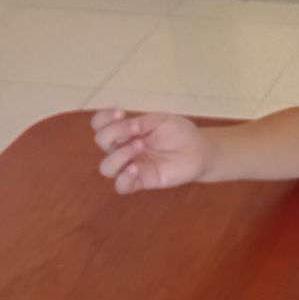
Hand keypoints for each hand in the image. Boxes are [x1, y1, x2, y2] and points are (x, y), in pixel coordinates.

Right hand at [91, 109, 210, 193]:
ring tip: (139, 147)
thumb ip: (140, 122)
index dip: (103, 118)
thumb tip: (124, 126)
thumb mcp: (160, 120)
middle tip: (137, 131)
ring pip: (106, 167)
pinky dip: (124, 178)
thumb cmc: (179, 132)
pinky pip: (121, 186)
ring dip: (118, 156)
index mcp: (125, 130)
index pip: (100, 124)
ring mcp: (131, 165)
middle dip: (114, 133)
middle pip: (100, 141)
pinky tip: (136, 168)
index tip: (121, 113)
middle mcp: (123, 147)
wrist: (199, 149)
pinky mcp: (142, 180)